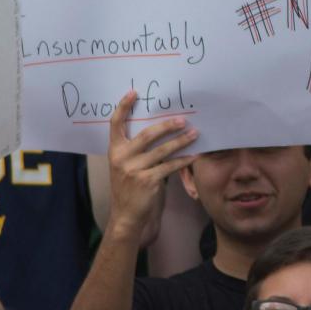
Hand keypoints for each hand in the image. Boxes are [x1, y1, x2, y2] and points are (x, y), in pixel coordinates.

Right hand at [106, 90, 197, 237]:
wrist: (128, 216)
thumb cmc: (132, 188)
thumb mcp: (128, 166)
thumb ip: (138, 150)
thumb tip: (162, 129)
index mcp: (114, 151)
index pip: (115, 124)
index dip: (123, 107)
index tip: (134, 92)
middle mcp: (121, 158)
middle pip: (146, 134)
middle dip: (167, 125)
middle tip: (183, 119)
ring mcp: (133, 170)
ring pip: (162, 150)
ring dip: (181, 141)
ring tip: (195, 134)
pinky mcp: (147, 181)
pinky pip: (170, 166)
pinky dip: (184, 160)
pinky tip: (195, 155)